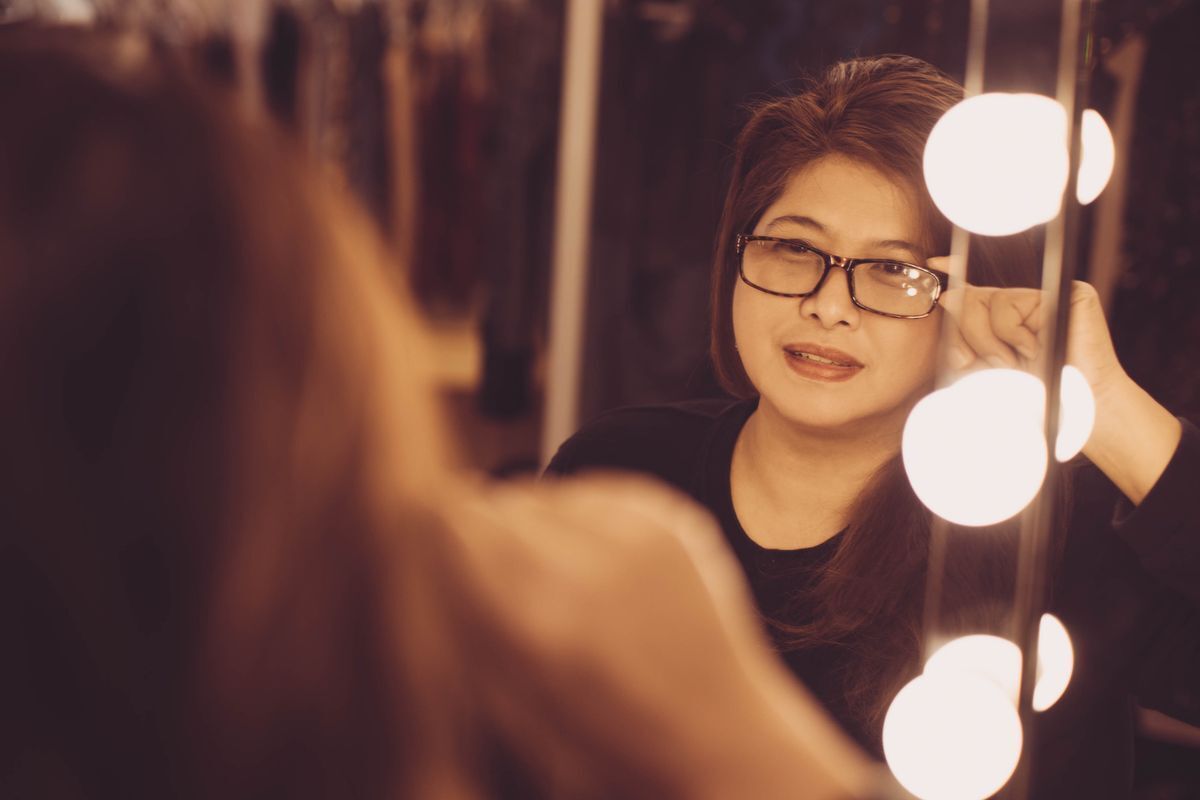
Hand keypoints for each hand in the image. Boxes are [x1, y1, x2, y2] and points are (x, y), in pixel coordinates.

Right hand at [437, 473, 876, 799]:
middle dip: (479, 528)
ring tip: (548, 576)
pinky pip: (591, 490)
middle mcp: (592, 567)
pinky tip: (590, 562)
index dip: (431, 522)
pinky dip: (577, 515)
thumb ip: (469, 624)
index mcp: (542, 623)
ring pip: (542, 491)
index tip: (419, 525)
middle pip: (497, 503)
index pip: (457, 525)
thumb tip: (424, 546)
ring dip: (529, 521)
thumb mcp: (518, 710)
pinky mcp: (671, 519)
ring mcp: (640, 536)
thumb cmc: (613, 745)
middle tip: (485, 568)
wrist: (724, 739)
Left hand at [929, 260, 1125, 398]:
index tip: (934, 262)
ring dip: (991, 340)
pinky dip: (1013, 333)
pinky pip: (1014, 302)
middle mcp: (1027, 305)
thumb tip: (949, 296)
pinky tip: (1034, 350)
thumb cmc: (1027, 397)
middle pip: (974, 297)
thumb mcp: (982, 369)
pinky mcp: (1069, 293)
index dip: (957, 269)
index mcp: (1007, 321)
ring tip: (1015, 361)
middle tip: (990, 362)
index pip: (978, 290)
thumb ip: (963, 337)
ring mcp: (1049, 297)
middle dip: (969, 334)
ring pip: (989, 299)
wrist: (1068, 412)